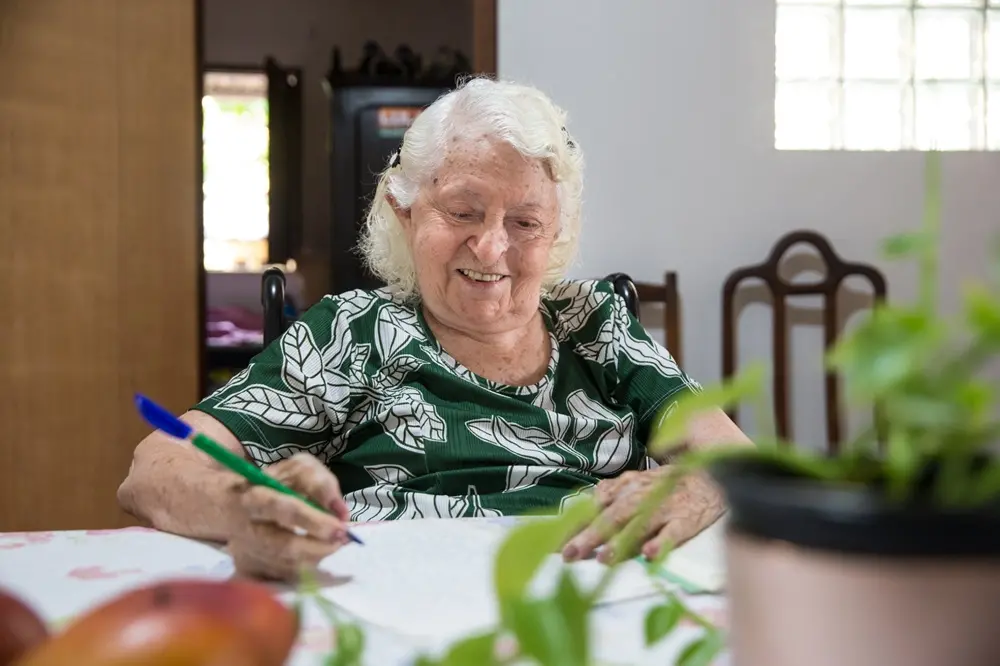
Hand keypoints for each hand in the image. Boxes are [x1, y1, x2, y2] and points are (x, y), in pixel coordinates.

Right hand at [227, 453, 352, 581]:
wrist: (233, 504)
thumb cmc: (273, 484)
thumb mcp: (297, 469)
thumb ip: (321, 484)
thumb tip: (342, 513)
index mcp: (255, 497)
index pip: (286, 511)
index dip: (316, 522)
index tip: (341, 528)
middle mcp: (245, 530)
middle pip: (286, 547)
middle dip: (320, 547)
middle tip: (341, 540)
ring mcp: (246, 555)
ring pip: (290, 567)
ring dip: (317, 557)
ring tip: (328, 542)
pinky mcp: (250, 572)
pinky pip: (286, 577)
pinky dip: (305, 567)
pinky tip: (310, 551)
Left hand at [561, 467, 723, 563]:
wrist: (709, 475)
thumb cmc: (663, 488)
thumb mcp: (632, 487)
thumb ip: (606, 502)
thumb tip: (573, 523)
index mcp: (623, 487)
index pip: (593, 507)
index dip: (573, 526)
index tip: (553, 544)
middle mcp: (640, 495)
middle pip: (612, 515)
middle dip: (590, 536)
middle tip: (570, 555)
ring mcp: (663, 506)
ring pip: (640, 522)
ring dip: (622, 540)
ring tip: (604, 558)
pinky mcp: (686, 519)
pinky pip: (674, 531)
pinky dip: (662, 542)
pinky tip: (650, 554)